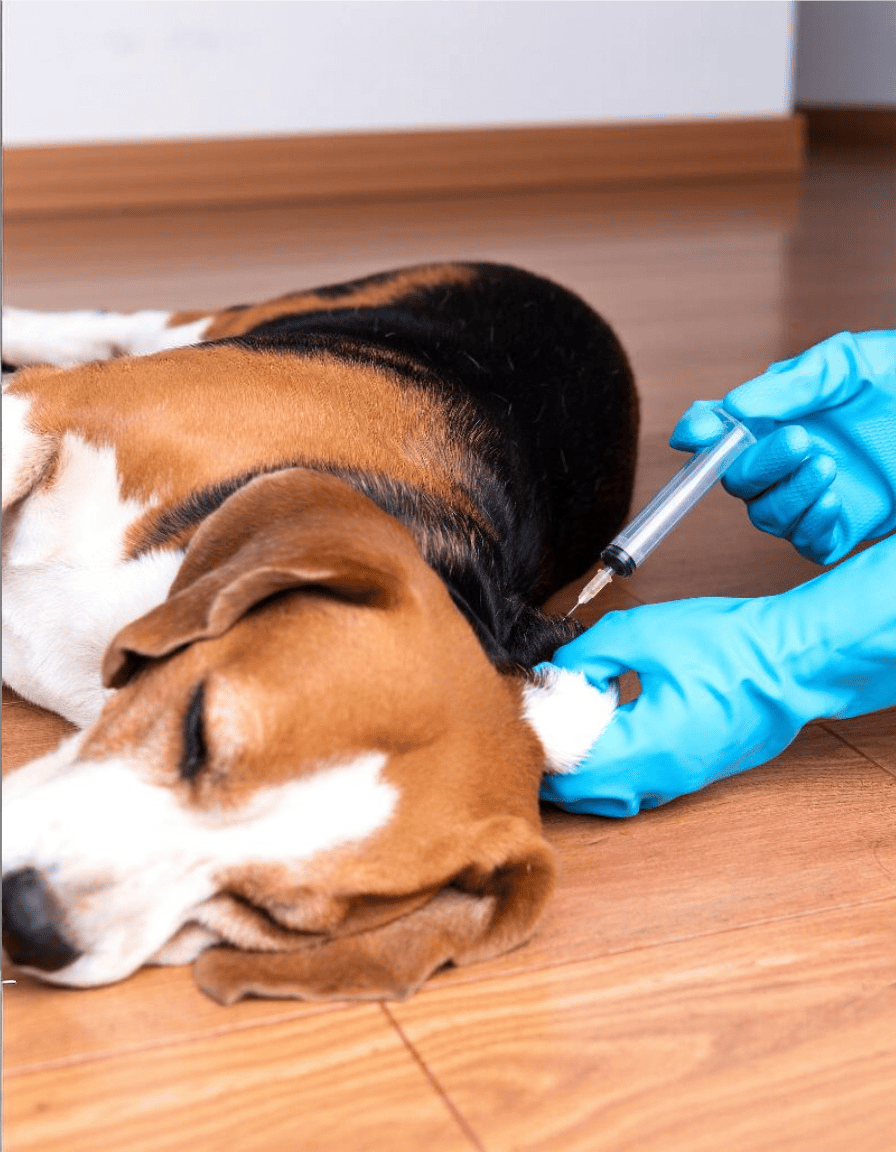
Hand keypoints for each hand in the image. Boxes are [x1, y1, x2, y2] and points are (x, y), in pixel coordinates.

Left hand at [539, 536, 895, 816]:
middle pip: (587, 796)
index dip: (539, 749)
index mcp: (647, 747)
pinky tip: (605, 735)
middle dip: (555, 768)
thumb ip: (589, 654)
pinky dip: (612, 771)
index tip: (524, 718)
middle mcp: (663, 778)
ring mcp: (681, 781)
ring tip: (565, 733)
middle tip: (536, 730)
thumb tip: (559, 672)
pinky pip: (639, 787)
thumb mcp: (643, 632)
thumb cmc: (731, 647)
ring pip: (614, 797)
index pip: (571, 771)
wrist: (795, 663)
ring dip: (583, 774)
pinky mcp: (693, 774)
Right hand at [671, 331, 895, 563]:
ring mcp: (808, 496)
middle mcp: (782, 462)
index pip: (716, 431)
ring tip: (828, 465)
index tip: (699, 432)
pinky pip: (805, 543)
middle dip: (758, 465)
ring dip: (789, 495)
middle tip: (799, 440)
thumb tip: (734, 407)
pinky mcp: (839, 527)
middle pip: (736, 481)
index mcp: (774, 418)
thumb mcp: (845, 365)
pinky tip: (834, 500)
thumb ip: (790, 385)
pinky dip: (811, 525)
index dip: (699, 433)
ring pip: (765, 516)